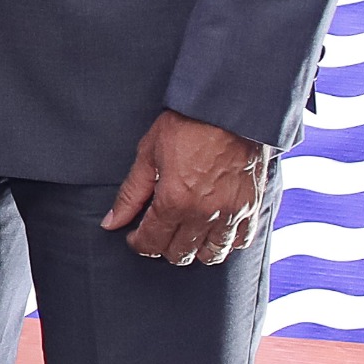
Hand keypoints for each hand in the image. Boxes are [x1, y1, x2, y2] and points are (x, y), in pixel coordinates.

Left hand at [100, 109, 275, 266]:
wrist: (228, 108)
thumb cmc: (188, 124)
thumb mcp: (148, 154)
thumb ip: (130, 193)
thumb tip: (111, 222)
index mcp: (174, 201)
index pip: (152, 243)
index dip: (139, 243)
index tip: (136, 236)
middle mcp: (203, 214)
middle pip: (179, 254)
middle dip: (163, 247)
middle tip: (159, 231)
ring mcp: (231, 213)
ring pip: (211, 255)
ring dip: (195, 249)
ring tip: (186, 234)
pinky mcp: (252, 207)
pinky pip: (241, 241)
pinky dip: (226, 242)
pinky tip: (214, 230)